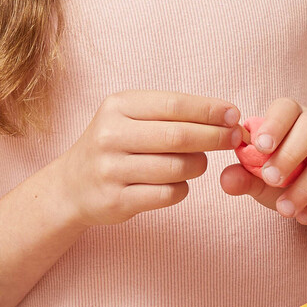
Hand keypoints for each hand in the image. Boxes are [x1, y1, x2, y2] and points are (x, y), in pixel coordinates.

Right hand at [55, 91, 241, 226]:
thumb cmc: (116, 144)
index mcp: (117, 106)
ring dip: (199, 165)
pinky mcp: (116, 201)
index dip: (210, 110)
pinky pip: (167, 194)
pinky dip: (182, 188)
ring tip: (198, 162)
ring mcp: (110, 170)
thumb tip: (227, 116)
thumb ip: (173, 113)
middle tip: (235, 138)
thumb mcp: (132, 116)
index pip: (174, 105)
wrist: (71, 185)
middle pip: (178, 136)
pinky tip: (178, 183)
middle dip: (215, 137)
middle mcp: (110, 136)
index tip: (234, 114)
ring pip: (177, 168)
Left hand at [218, 99, 306, 226]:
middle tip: (270, 179)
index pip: (287, 107)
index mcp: (294, 117)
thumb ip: (245, 178)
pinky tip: (306, 217)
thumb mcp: (261, 181)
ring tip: (284, 210)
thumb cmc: (285, 181)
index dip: (275, 124)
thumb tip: (226, 178)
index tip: (260, 148)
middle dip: (291, 153)